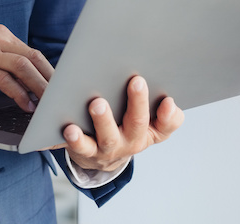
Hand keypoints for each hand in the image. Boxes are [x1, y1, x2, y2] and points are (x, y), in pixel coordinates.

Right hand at [0, 25, 53, 111]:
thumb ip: (0, 57)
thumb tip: (23, 77)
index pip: (31, 52)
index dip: (48, 71)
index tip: (58, 86)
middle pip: (33, 57)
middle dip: (50, 79)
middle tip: (61, 96)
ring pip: (23, 67)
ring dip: (40, 87)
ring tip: (49, 103)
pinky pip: (5, 81)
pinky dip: (19, 94)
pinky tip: (26, 105)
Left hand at [64, 75, 183, 173]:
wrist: (105, 157)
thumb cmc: (127, 125)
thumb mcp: (149, 120)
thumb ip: (158, 105)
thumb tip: (161, 89)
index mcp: (152, 130)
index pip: (167, 124)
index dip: (170, 114)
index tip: (168, 100)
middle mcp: (133, 141)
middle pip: (138, 124)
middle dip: (138, 102)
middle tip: (136, 82)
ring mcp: (110, 148)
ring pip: (108, 137)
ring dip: (103, 120)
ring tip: (98, 104)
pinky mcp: (88, 152)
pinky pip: (82, 147)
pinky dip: (76, 139)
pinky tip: (70, 128)